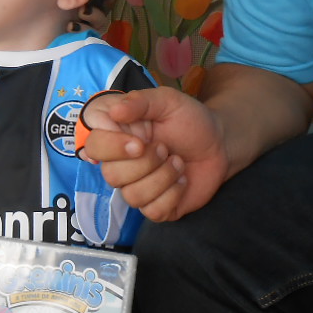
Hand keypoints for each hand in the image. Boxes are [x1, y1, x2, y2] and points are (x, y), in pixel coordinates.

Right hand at [78, 86, 228, 220]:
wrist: (219, 143)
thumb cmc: (189, 119)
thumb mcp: (167, 100)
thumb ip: (140, 101)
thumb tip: (114, 111)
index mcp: (116, 134)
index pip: (93, 146)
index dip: (112, 147)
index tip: (140, 142)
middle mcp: (119, 162)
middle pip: (110, 175)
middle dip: (145, 162)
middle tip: (165, 148)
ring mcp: (135, 186)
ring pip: (131, 196)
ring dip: (163, 177)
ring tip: (178, 162)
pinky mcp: (154, 206)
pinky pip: (152, 211)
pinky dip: (173, 194)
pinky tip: (182, 180)